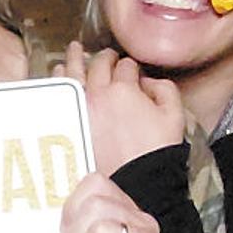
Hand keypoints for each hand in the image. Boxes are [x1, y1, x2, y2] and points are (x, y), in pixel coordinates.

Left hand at [62, 42, 183, 173]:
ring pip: (72, 73)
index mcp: (124, 89)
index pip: (126, 66)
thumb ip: (164, 89)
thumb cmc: (156, 151)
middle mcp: (98, 93)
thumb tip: (147, 81)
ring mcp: (79, 107)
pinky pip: (59, 93)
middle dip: (104, 57)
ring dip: (73, 59)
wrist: (135, 180)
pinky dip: (58, 80)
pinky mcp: (68, 122)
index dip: (130, 66)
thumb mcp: (174, 115)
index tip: (130, 70)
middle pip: (98, 64)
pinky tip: (58, 74)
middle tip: (106, 55)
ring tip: (73, 52)